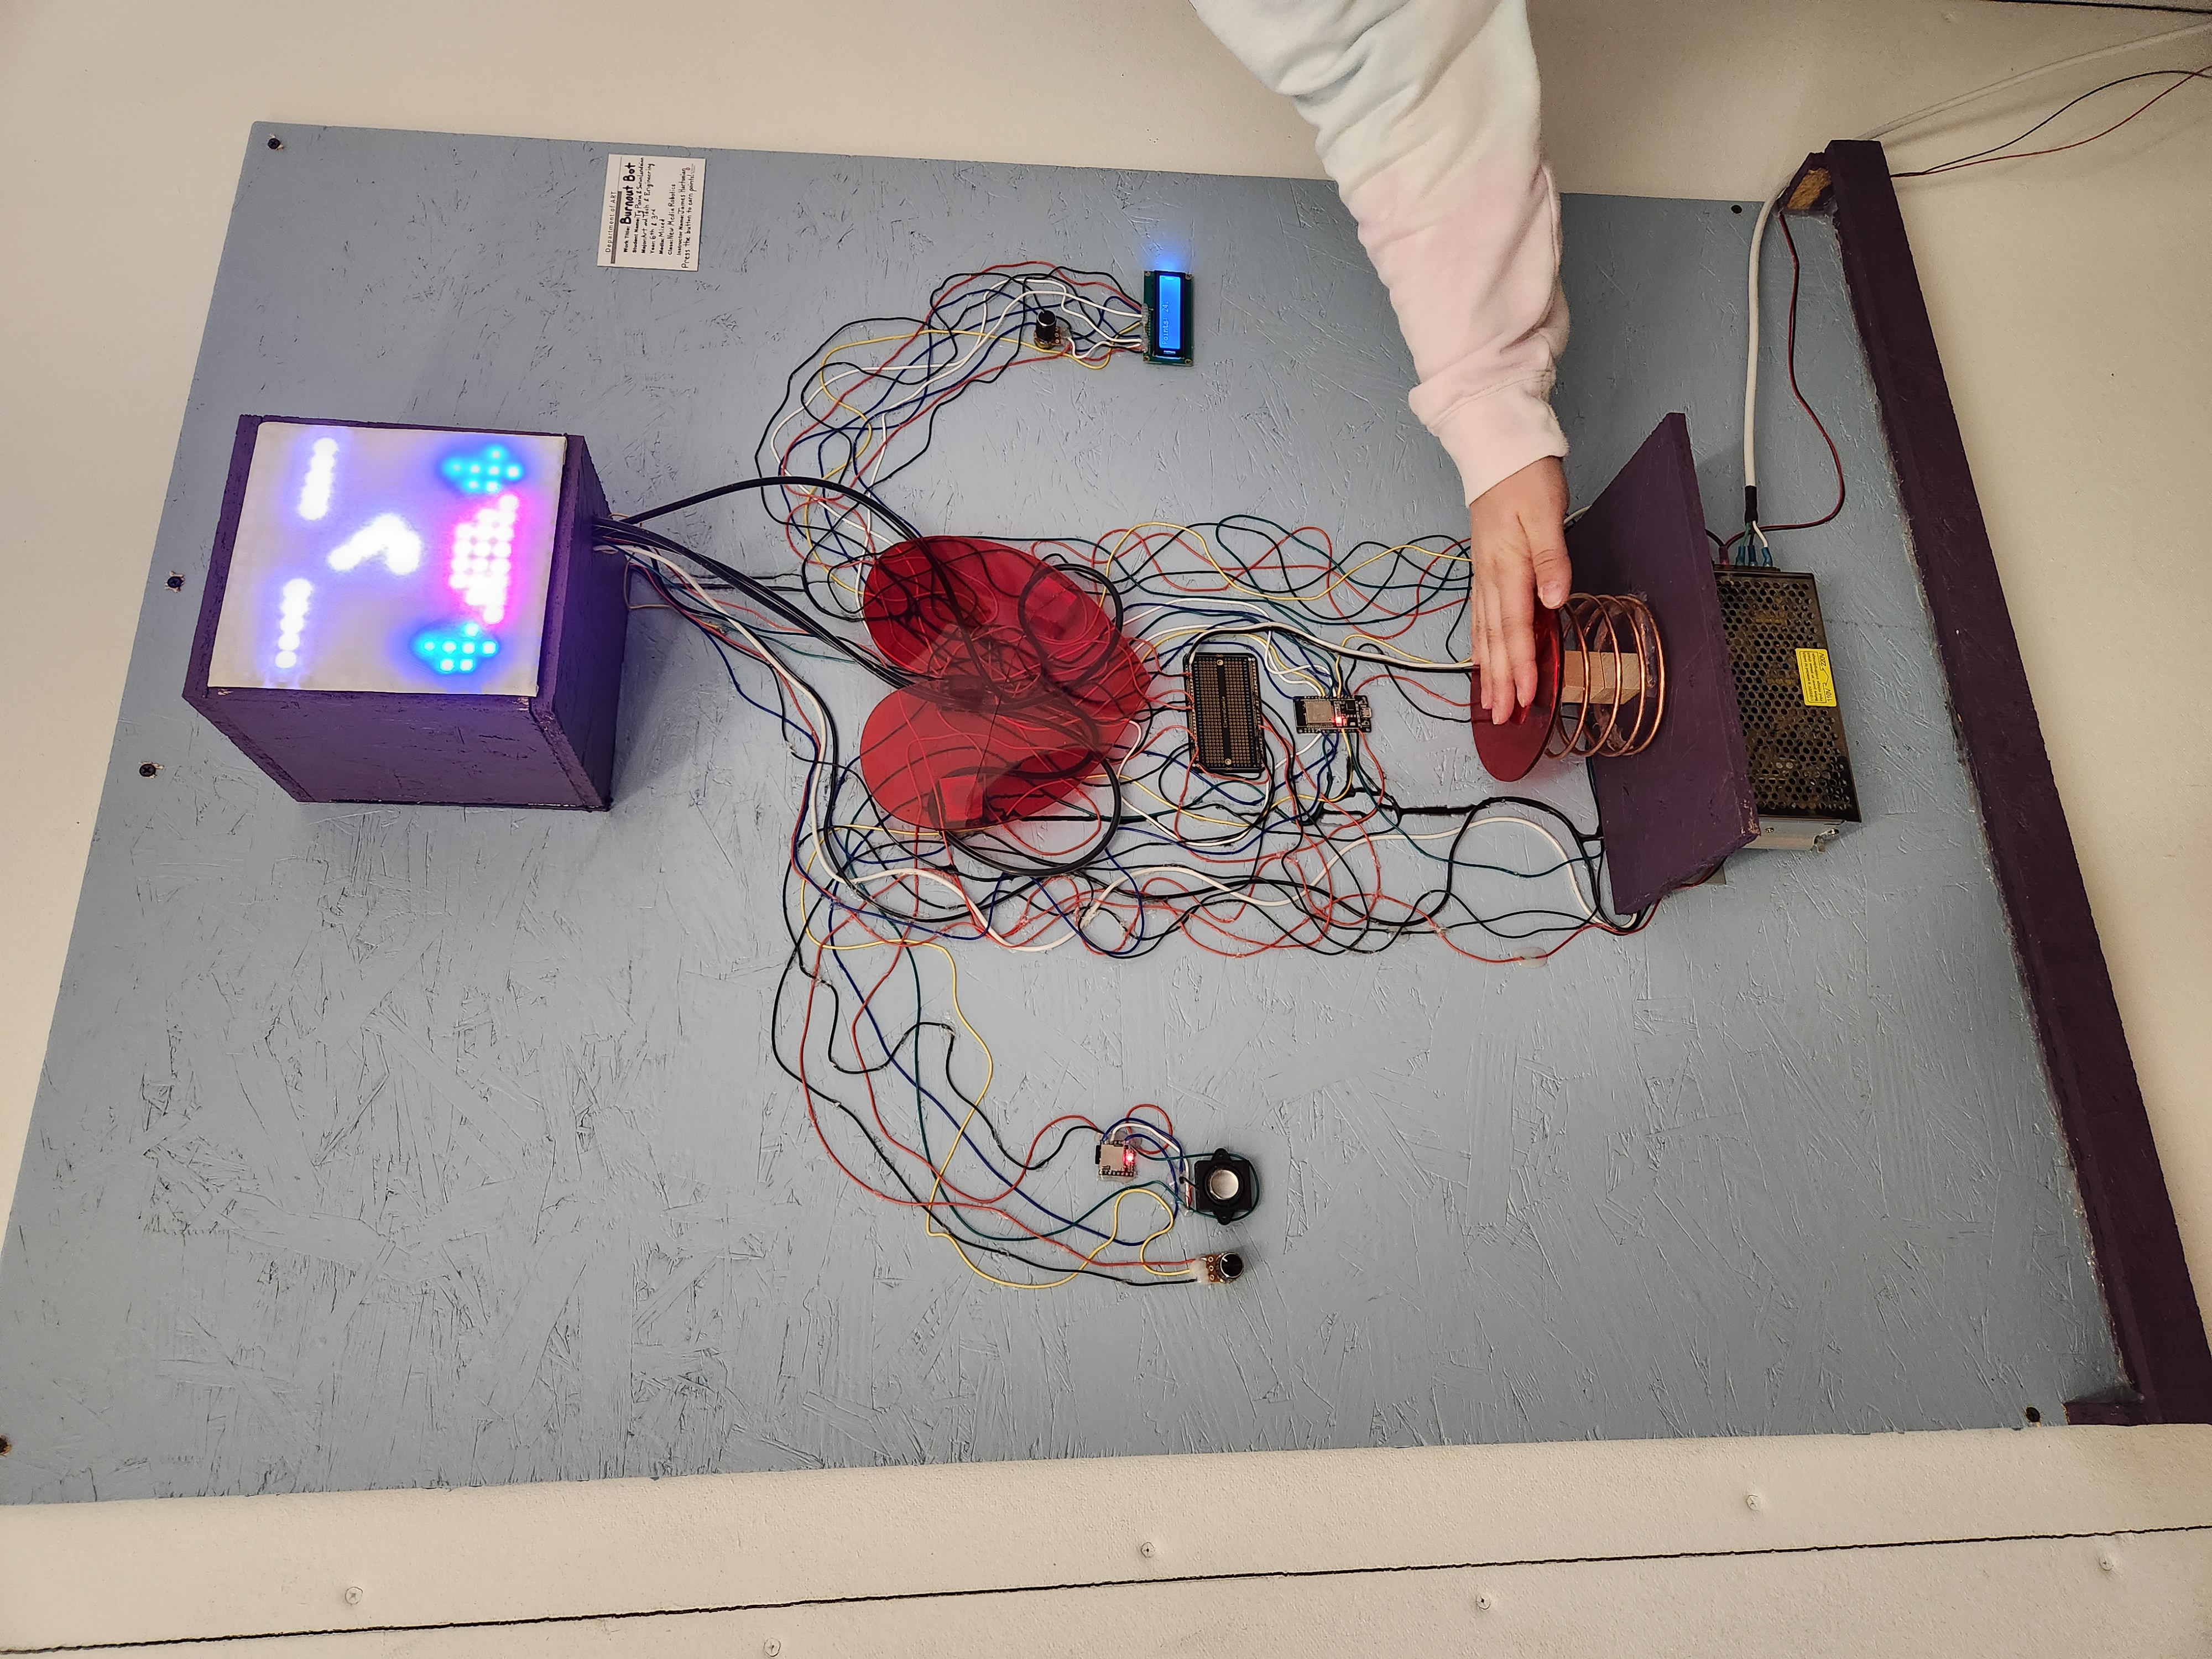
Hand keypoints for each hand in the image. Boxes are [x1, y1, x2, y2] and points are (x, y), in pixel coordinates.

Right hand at [1468, 456, 1570, 723]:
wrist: (1498, 451)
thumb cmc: (1526, 479)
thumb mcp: (1547, 514)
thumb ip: (1551, 560)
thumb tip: (1552, 600)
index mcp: (1509, 567)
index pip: (1514, 626)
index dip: (1520, 665)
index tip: (1525, 697)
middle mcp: (1492, 576)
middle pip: (1495, 638)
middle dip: (1500, 680)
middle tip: (1503, 716)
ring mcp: (1485, 573)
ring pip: (1484, 631)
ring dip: (1488, 668)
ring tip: (1489, 700)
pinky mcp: (1486, 568)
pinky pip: (1480, 615)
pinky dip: (1480, 642)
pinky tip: (1481, 658)